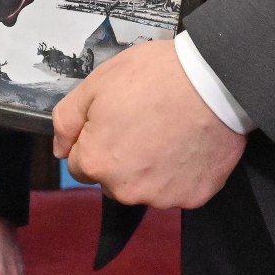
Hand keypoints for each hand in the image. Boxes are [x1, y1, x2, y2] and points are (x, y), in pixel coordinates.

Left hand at [53, 40, 245, 209]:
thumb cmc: (154, 76)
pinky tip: (189, 144)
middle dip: (122, 157)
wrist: (214, 80)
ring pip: (146, 187)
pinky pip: (179, 189)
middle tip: (145, 122)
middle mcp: (126, 190)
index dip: (95, 139)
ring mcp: (163, 198)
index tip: (116, 119)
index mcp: (98, 162)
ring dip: (152, 168)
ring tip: (171, 131)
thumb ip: (67, 119)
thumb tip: (60, 148)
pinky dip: (182, 172)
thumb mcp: (96, 83)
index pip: (80, 164)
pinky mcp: (195, 197)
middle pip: (113, 179)